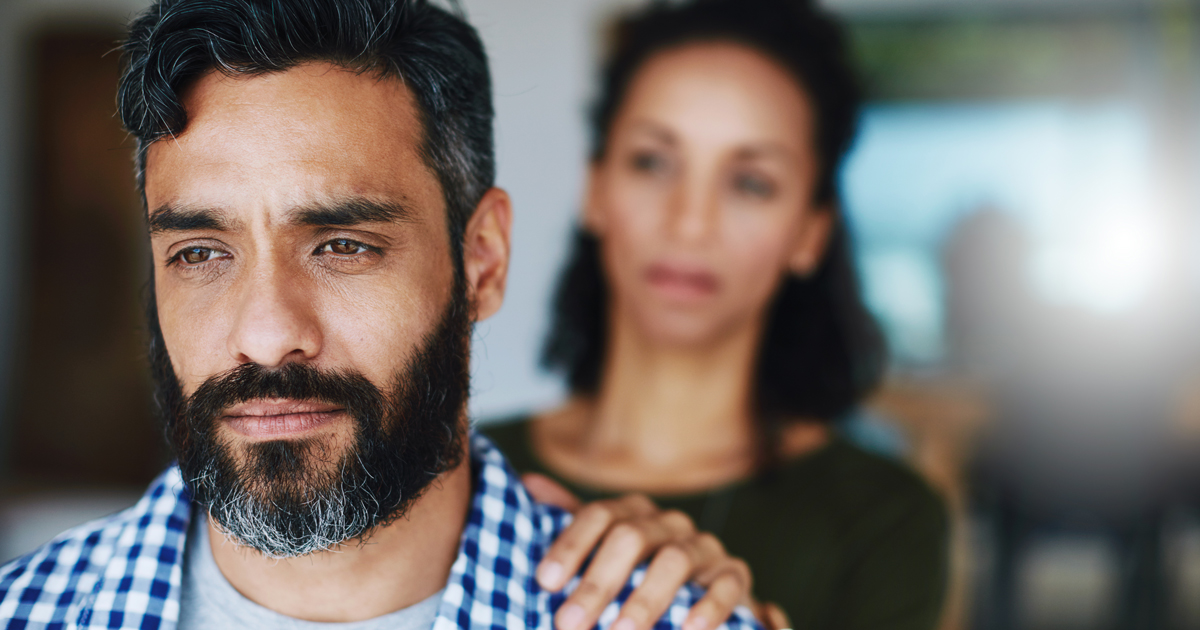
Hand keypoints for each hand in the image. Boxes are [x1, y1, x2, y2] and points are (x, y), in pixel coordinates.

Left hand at [524, 473, 762, 629]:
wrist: (699, 598)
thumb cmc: (638, 576)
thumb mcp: (602, 551)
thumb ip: (569, 522)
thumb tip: (527, 483)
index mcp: (633, 513)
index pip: (599, 514)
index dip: (571, 545)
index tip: (545, 582)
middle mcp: (669, 522)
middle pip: (631, 537)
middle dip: (598, 582)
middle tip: (568, 623)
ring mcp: (704, 546)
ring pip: (675, 560)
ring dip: (644, 600)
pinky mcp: (734, 574)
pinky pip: (726, 585)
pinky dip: (707, 607)